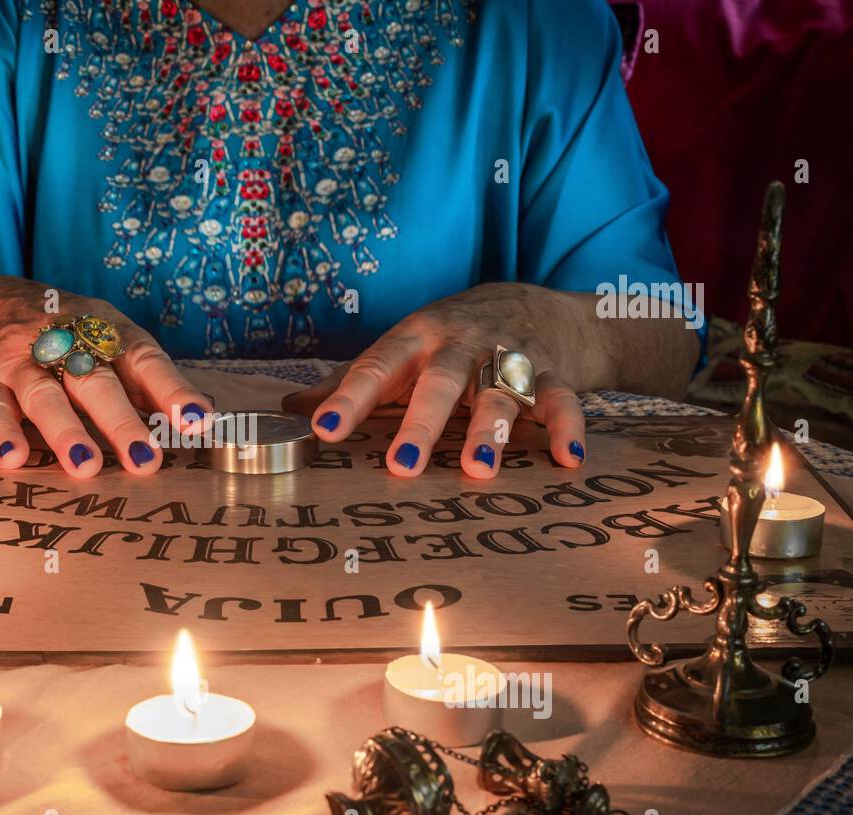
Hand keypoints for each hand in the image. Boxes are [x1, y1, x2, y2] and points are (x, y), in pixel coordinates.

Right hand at [0, 276, 211, 477]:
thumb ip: (139, 378)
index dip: (170, 389)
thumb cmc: (57, 333)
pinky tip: (13, 458)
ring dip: (65, 431)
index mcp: (101, 331)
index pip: (141, 358)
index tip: (197, 420)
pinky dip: (1, 432)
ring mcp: (19, 361)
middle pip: (94, 381)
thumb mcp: (100, 338)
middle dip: (120, 420)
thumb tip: (191, 417)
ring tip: (85, 467)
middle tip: (145, 459)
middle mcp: (62, 343)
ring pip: (43, 396)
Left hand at [284, 283, 606, 478]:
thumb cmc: (451, 337)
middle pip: (439, 382)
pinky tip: (568, 461)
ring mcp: (508, 358)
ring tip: (479, 468)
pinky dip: (567, 429)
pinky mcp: (553, 375)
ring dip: (491, 430)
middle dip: (422, 422)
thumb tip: (289, 410)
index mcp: (415, 340)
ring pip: (500, 392)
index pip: (377, 367)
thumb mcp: (401, 349)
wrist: (536, 304)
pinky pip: (561, 402)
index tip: (325, 430)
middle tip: (404, 464)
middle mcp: (460, 347)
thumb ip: (351, 381)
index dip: (350, 398)